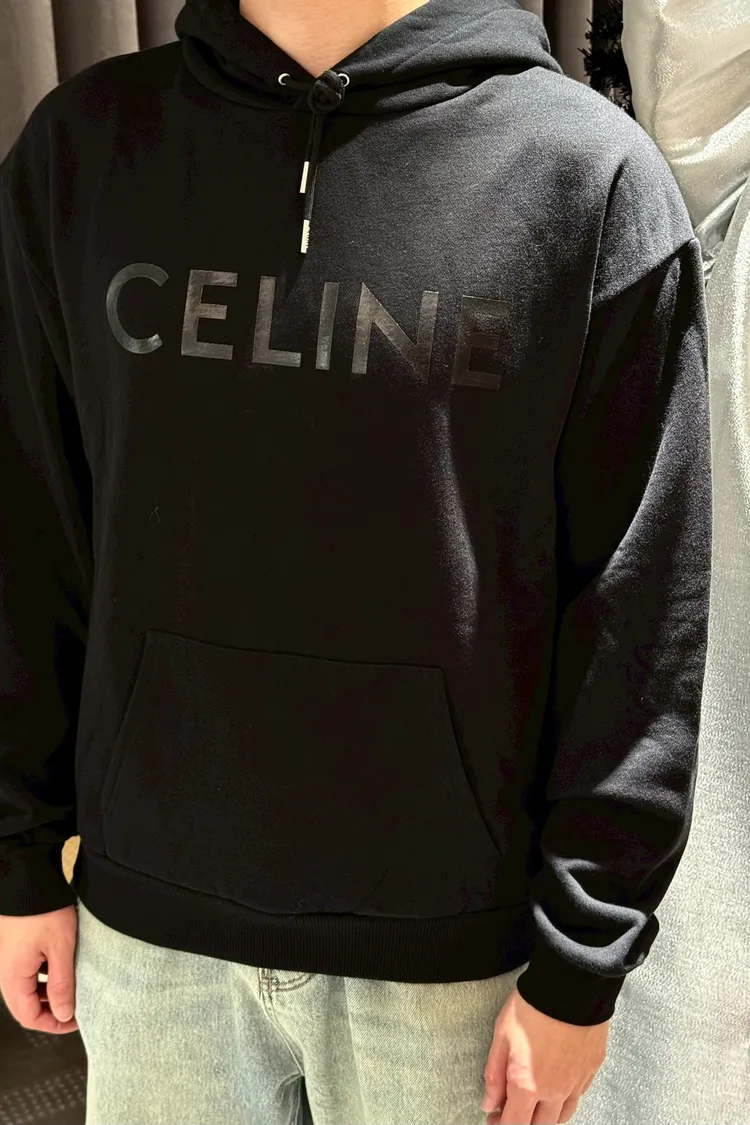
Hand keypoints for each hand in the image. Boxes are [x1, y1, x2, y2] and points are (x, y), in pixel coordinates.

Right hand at [0, 905, 78, 1033]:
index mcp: (13, 979)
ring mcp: (8, 958)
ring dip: (49, 990)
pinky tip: (62, 963)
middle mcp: (6, 972)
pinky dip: (44, 973)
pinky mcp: (14, 946)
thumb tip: (64, 1014)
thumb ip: (62, 985)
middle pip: (27, 1005)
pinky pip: (28, 969)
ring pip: (28, 987)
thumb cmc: (42, 910)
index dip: (54, 1024)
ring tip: (74, 982)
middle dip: (52, 1008)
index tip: (76, 1019)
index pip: (30, 1018)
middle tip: (77, 1003)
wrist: (26, 877)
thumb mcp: (60, 949)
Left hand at [481, 987, 609, 1123]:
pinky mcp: (593, 1069)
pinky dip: (565, 1099)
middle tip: (510, 1107)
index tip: (493, 1117)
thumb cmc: (532, 1007)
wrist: (570, 986)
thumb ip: (494, 1074)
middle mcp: (555, 1091)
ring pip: (563, 1116)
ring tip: (533, 1100)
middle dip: (524, 1122)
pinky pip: (579, 1096)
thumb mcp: (502, 1036)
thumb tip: (489, 1103)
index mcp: (528, 1085)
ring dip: (546, 1116)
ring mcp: (577, 1082)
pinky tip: (556, 1085)